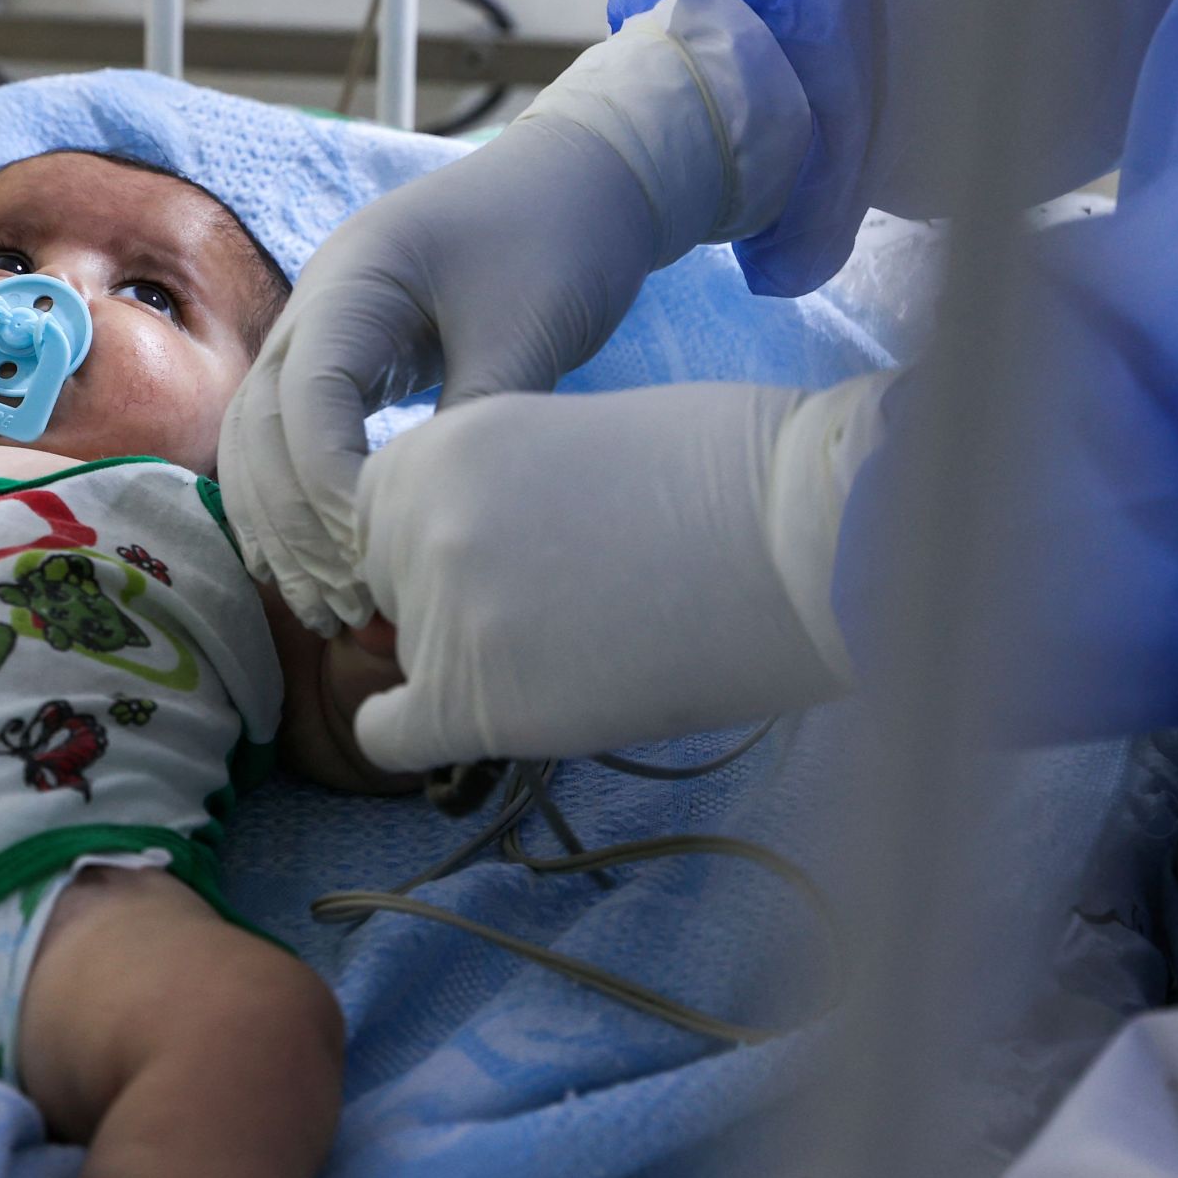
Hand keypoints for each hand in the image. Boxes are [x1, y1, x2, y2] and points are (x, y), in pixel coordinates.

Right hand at [220, 0, 811, 634]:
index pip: (307, 398)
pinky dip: (292, 506)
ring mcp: (318, 331)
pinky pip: (285, 441)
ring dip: (281, 527)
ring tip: (333, 610)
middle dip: (291, 525)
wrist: (580, 175)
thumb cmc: (561, 238)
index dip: (326, 485)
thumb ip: (477, 418)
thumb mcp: (529, 329)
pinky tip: (323, 571)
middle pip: (259, 428)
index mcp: (353, 280)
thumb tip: (433, 522)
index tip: (374, 551)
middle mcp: (315, 304)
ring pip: (257, 443)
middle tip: (346, 607)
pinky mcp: (340, 360)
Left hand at [349, 376, 887, 769]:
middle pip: (391, 594)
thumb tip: (461, 552)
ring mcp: (441, 612)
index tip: (491, 565)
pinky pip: (392, 737)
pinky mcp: (471, 699)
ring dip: (472, 666)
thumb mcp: (567, 438)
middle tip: (549, 608)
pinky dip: (416, 739)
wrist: (799, 539)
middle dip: (449, 607)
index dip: (428, 548)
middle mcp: (420, 524)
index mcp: (439, 447)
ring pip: (412, 663)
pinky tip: (475, 728)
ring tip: (580, 648)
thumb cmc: (726, 480)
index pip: (378, 520)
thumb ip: (491, 489)